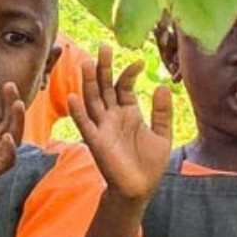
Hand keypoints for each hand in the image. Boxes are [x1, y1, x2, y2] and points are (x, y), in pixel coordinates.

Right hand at [69, 44, 173, 200]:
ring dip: (88, 83)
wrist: (140, 189)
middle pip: (104, 87)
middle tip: (104, 46)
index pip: (123, 86)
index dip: (129, 73)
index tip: (139, 62)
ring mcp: (102, 128)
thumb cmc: (149, 164)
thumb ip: (162, 112)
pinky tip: (73, 96)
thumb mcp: (162, 134)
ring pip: (92, 101)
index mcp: (128, 113)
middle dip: (103, 68)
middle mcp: (112, 117)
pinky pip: (85, 124)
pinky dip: (78, 111)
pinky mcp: (96, 142)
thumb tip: (162, 86)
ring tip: (85, 62)